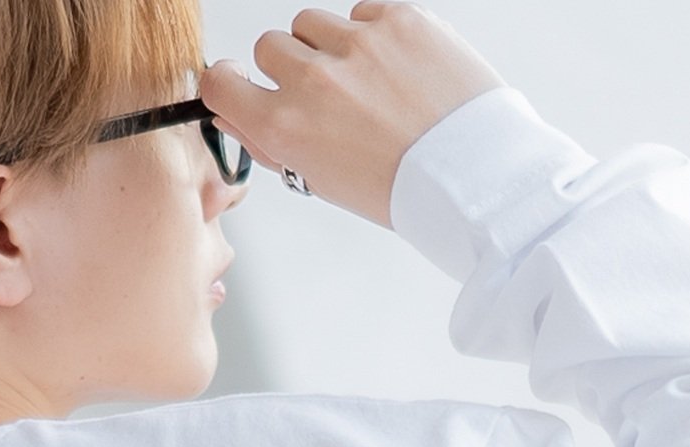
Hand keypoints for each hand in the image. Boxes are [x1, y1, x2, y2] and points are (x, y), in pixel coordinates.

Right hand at [201, 3, 505, 227]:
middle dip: (288, 67)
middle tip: (322, 96)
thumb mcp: (320, 180)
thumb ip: (271, 143)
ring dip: (326, 46)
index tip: (239, 87)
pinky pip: (361, 12)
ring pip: (312, 22)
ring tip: (361, 81)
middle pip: (269, 47)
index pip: (220, 83)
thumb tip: (235, 113)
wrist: (469, 173)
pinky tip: (392, 69)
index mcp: (285, 128)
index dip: (227, 84)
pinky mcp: (397, 18)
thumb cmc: (397, 187)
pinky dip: (370, 34)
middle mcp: (313, 80)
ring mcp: (356, 43)